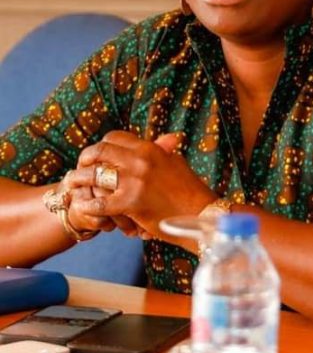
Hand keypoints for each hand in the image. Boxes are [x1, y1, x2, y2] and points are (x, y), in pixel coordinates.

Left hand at [65, 130, 215, 238]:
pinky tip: (84, 207)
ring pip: (96, 175)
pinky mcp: (131, 203)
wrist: (201, 214)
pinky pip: (100, 203)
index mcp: (149, 148)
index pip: (115, 138)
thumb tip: (164, 139)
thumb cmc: (190, 191)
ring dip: (80, 178)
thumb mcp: (176, 163)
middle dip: (86, 157)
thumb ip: (163, 151)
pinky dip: (89, 205)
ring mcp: (134, 181)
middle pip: (101, 151)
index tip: (96, 153)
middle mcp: (140, 160)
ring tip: (72, 183)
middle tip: (80, 165)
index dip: (101, 144)